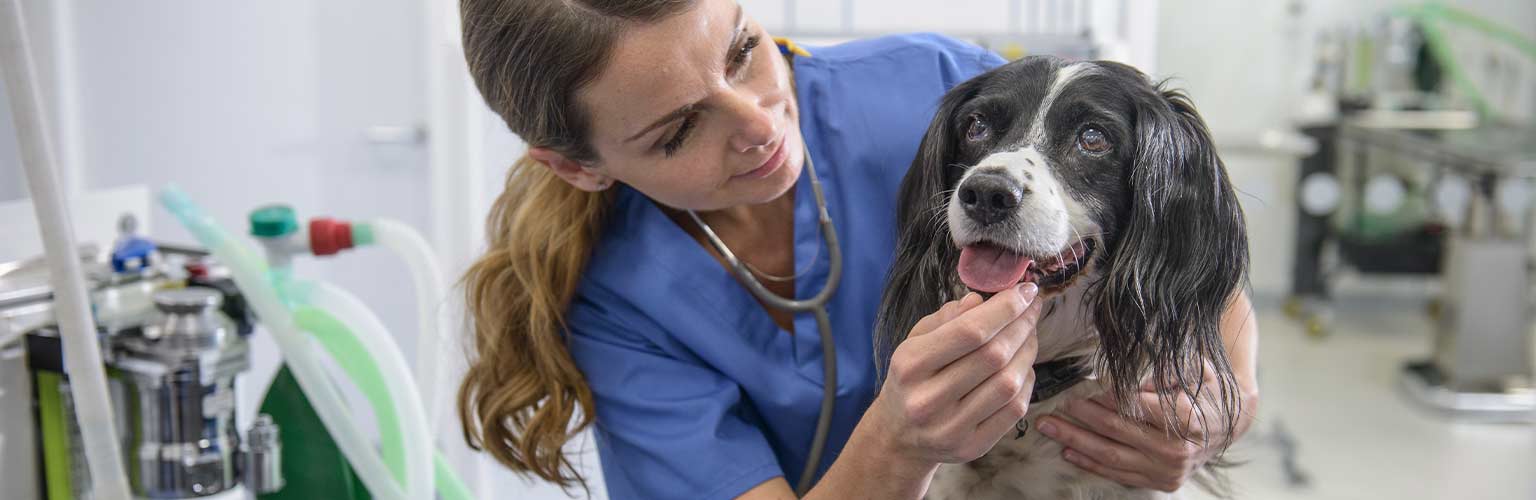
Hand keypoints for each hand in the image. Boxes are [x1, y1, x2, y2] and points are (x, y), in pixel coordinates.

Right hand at [869, 283, 1043, 464]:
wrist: (898, 436)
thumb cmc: (911, 380)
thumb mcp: (915, 341)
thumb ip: (947, 318)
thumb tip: (982, 301)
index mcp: (911, 365)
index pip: (970, 331)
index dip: (1006, 308)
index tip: (1026, 290)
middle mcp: (928, 399)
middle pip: (994, 355)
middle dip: (1022, 325)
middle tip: (1033, 308)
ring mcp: (951, 427)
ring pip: (1008, 383)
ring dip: (1028, 352)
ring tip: (1030, 334)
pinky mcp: (972, 447)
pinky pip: (1014, 410)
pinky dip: (1026, 381)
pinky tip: (1023, 365)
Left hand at [1034, 360, 1230, 492]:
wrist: (1229, 424)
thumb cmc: (1206, 390)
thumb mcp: (1193, 369)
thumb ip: (1161, 371)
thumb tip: (1124, 373)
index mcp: (1186, 418)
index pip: (1134, 407)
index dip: (1103, 397)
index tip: (1078, 388)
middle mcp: (1176, 449)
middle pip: (1117, 432)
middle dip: (1080, 418)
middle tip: (1053, 406)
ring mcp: (1168, 470)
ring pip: (1111, 456)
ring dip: (1075, 442)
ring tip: (1049, 428)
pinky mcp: (1161, 482)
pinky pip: (1119, 475)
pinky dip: (1091, 464)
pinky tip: (1068, 451)